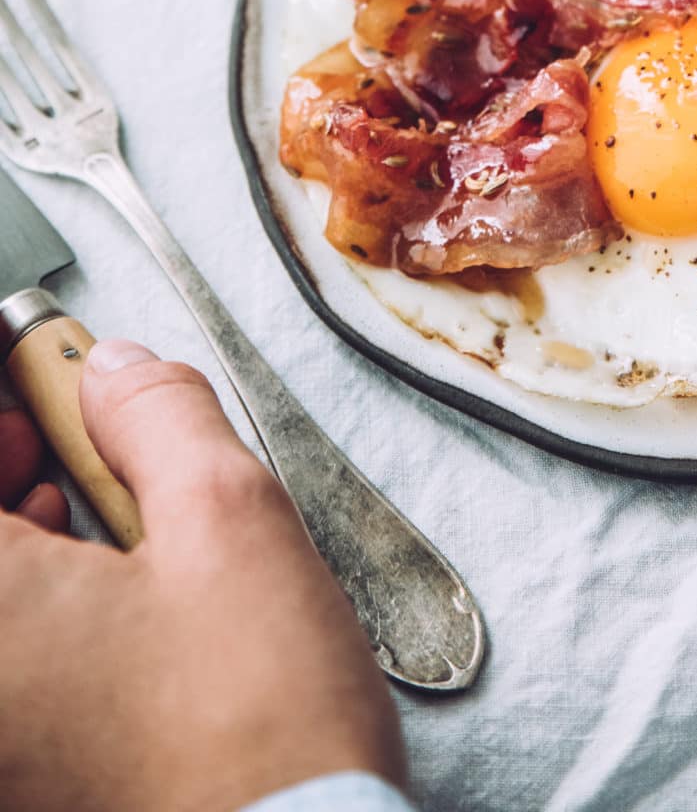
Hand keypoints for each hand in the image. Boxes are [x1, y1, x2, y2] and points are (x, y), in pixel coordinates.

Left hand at [0, 340, 404, 811]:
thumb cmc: (254, 726)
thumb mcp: (227, 520)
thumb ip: (156, 416)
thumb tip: (113, 371)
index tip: (24, 351)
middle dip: (3, 445)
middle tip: (55, 397)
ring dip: (13, 511)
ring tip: (82, 472)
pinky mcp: (22, 763)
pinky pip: (9, 644)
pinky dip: (27, 585)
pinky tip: (90, 560)